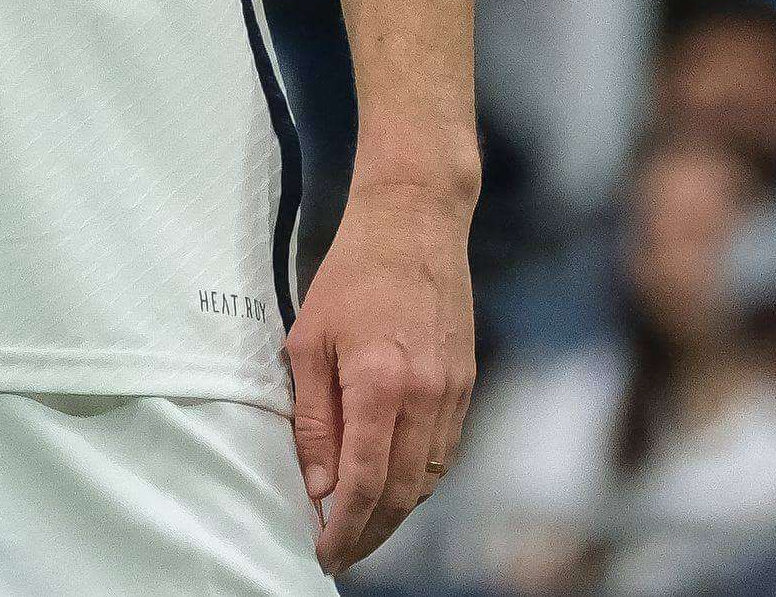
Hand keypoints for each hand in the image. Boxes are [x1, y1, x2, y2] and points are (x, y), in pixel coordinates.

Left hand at [287, 177, 476, 570]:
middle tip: (340, 553)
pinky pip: (444, 454)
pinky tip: (393, 485)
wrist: (414, 223)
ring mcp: (454, 394)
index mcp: (381, 384)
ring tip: (361, 528)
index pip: (365, 483)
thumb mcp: (309, 341)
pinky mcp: (467, 386)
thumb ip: (313, 419)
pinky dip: (419, 480)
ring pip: (428, 480)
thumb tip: (318, 485)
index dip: (344, 529)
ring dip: (396, 513)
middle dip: (370, 534)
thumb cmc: (352, 275)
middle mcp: (426, 398)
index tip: (324, 552)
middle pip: (403, 495)